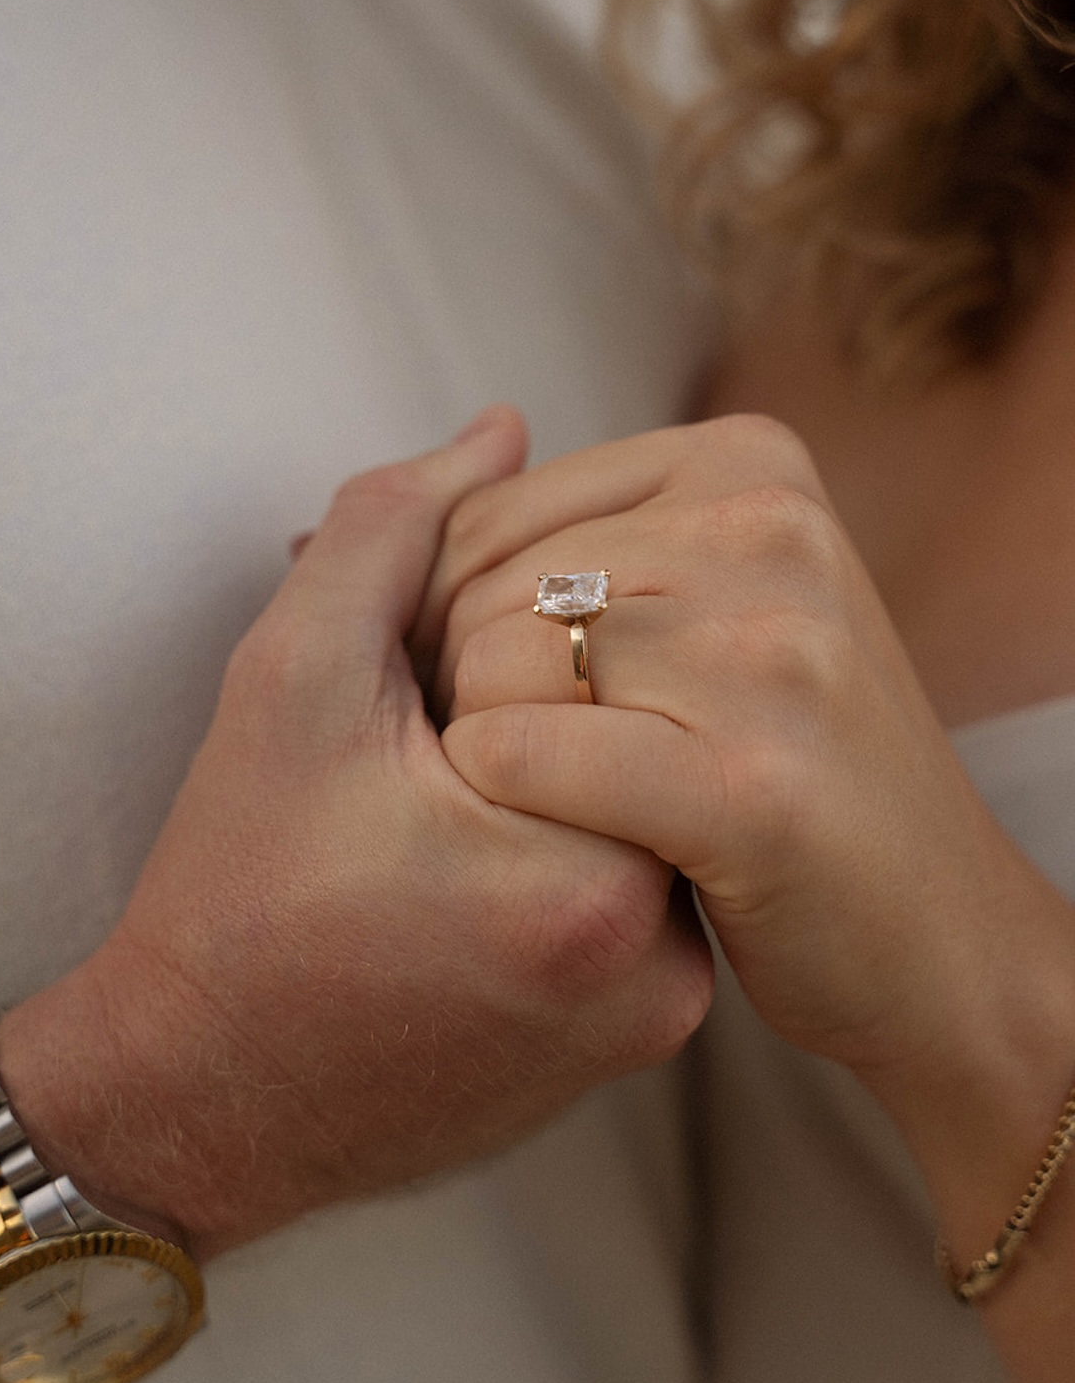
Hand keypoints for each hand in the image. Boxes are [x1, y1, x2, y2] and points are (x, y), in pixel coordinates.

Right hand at [0, 408, 711, 1258]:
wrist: (196, 1097)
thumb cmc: (233, 892)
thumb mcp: (292, 680)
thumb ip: (399, 530)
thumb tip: (503, 426)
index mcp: (589, 881)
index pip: (610, 655)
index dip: (501, 632)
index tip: (411, 708)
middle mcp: (661, 969)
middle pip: (641, 729)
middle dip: (537, 694)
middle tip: (415, 757)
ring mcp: (659, 1019)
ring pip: (644, 802)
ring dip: (558, 763)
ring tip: (432, 814)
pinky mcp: (637, 1045)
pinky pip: (637, 887)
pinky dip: (565, 842)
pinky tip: (461, 866)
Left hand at [425, 414, 1074, 1106]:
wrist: (942, 935)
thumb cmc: (790, 765)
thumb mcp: (718, 601)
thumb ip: (596, 531)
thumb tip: (466, 447)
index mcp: (750, 463)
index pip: (487, 515)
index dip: (440, 623)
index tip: (486, 701)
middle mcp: (769, 530)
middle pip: (483, 590)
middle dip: (459, 690)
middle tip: (518, 768)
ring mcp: (771, 654)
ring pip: (491, 668)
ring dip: (482, 755)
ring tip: (555, 805)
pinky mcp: (753, 785)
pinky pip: (524, 757)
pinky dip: (504, 810)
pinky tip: (556, 842)